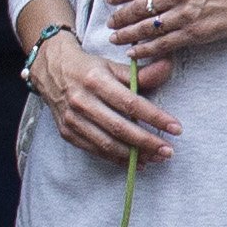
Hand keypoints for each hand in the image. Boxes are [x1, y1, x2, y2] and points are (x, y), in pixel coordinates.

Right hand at [27, 29, 176, 165]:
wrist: (50, 71)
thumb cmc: (87, 68)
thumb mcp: (113, 65)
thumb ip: (141, 73)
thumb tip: (168, 68)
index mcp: (96, 81)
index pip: (131, 104)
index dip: (156, 117)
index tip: (176, 128)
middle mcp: (82, 102)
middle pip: (119, 128)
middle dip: (147, 142)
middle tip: (168, 151)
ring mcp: (72, 120)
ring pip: (106, 144)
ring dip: (133, 155)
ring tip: (155, 158)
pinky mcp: (66, 133)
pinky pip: (94, 150)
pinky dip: (116, 159)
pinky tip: (134, 162)